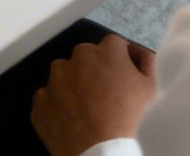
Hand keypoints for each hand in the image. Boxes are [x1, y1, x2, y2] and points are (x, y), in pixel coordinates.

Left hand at [32, 35, 158, 155]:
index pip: (114, 45)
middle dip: (94, 70)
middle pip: (86, 57)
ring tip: (86, 108)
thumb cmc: (129, 117)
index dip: (120, 59)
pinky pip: (49, 97)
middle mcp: (76, 57)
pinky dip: (57, 105)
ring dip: (73, 85)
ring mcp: (55, 78)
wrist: (99, 150)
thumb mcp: (149, 88)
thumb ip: (146, 61)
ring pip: (64, 75)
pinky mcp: (40, 99)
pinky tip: (70, 119)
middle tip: (104, 94)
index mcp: (105, 51)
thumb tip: (139, 50)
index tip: (122, 75)